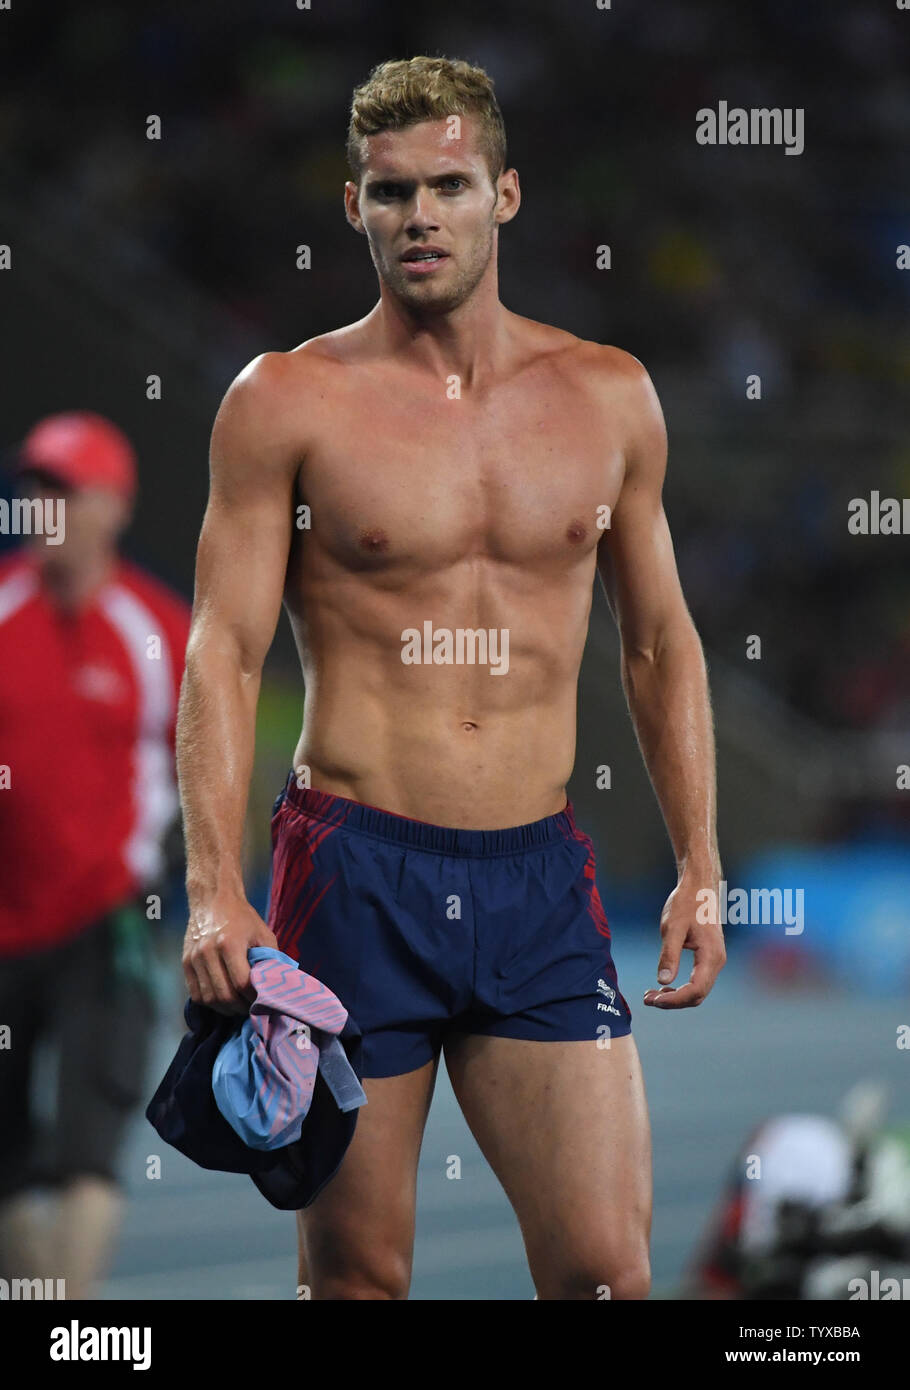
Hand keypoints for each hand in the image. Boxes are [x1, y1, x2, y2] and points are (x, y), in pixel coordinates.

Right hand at [182, 894, 277, 1015]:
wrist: (212, 899)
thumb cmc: (242, 917)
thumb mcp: (263, 933)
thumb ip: (270, 958)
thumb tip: (277, 984)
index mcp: (229, 943)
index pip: (241, 982)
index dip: (253, 997)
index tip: (262, 1000)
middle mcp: (208, 952)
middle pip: (223, 994)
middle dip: (240, 1007)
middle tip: (250, 1010)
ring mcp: (194, 958)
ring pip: (208, 998)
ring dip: (224, 1009)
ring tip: (237, 1007)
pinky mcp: (185, 962)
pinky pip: (195, 993)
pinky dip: (209, 1002)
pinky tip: (222, 1000)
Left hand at [644, 866, 724, 1009]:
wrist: (700, 886)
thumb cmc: (686, 903)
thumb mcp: (672, 927)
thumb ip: (669, 955)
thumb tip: (663, 981)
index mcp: (711, 955)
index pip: (695, 990)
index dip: (674, 1000)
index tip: (653, 1000)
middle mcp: (717, 961)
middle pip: (697, 995)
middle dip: (672, 1002)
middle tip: (647, 999)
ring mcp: (714, 960)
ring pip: (698, 990)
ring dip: (676, 997)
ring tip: (651, 995)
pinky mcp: (709, 958)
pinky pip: (697, 981)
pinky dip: (681, 988)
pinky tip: (663, 986)